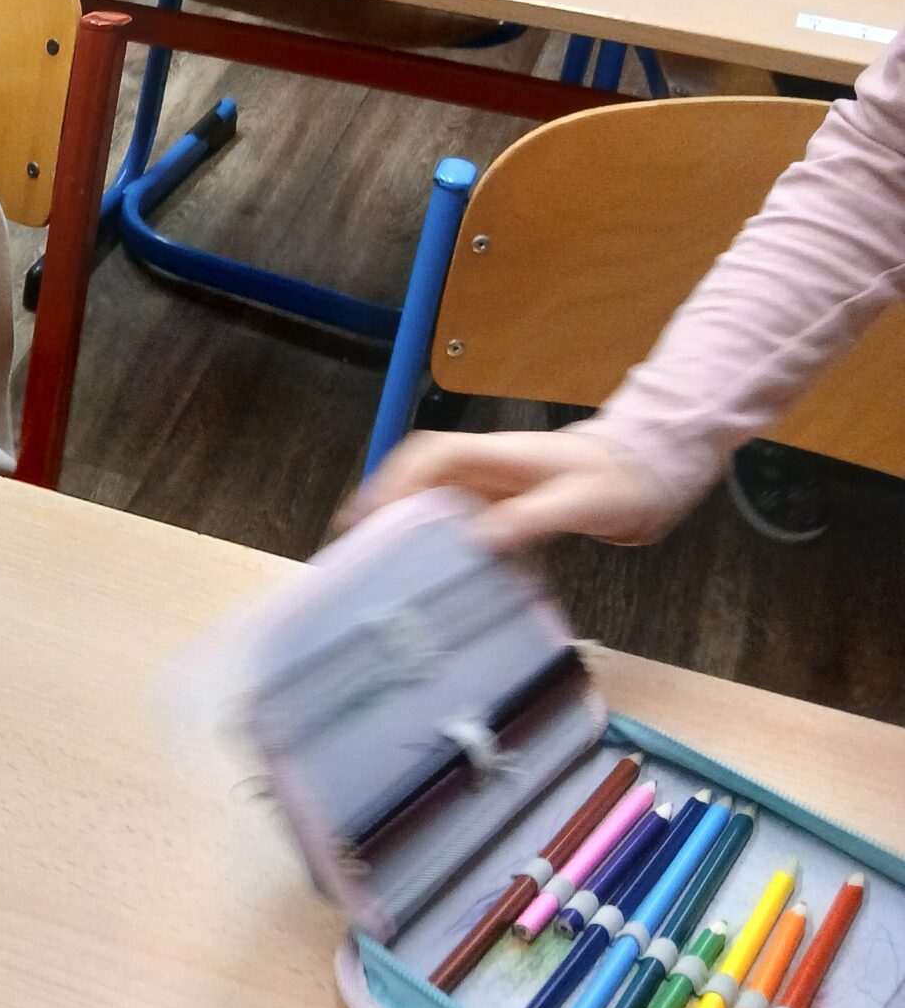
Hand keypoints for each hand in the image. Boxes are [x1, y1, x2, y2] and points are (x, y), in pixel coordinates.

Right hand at [335, 429, 691, 552]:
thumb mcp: (582, 503)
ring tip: (376, 545)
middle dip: (385, 493)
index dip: (398, 479)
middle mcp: (488, 462)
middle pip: (421, 467)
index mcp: (500, 455)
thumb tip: (477, 539)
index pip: (433, 455)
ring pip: (434, 486)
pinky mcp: (504, 497)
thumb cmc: (619, 483)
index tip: (375, 511)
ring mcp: (494, 478)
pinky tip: (425, 553)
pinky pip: (457, 506)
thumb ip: (531, 518)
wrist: (650, 469)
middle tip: (356, 532)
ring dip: (403, 509)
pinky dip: (432, 524)